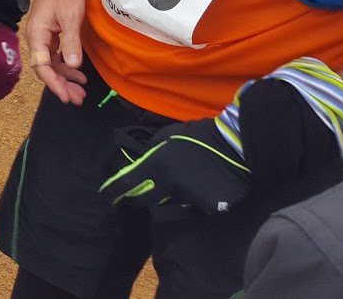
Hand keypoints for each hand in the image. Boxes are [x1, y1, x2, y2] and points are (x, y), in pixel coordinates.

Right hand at [27, 0, 87, 103]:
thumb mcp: (71, 17)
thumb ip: (71, 42)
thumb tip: (73, 66)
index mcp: (36, 35)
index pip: (42, 67)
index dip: (54, 83)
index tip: (66, 96)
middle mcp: (35, 38)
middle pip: (45, 68)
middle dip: (61, 85)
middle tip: (77, 98)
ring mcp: (41, 36)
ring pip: (50, 63)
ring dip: (64, 77)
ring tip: (80, 89)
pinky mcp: (49, 33)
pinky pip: (54, 55)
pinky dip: (65, 65)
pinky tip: (76, 71)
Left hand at [99, 119, 249, 214]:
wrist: (236, 143)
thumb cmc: (198, 135)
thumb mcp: (166, 136)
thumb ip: (150, 152)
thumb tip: (138, 164)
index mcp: (157, 166)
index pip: (127, 184)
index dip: (114, 192)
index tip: (106, 197)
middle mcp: (170, 185)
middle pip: (147, 200)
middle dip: (141, 196)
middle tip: (143, 191)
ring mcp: (190, 198)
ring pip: (172, 202)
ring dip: (172, 194)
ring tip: (185, 179)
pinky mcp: (210, 207)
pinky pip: (195, 207)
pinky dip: (196, 199)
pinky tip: (204, 186)